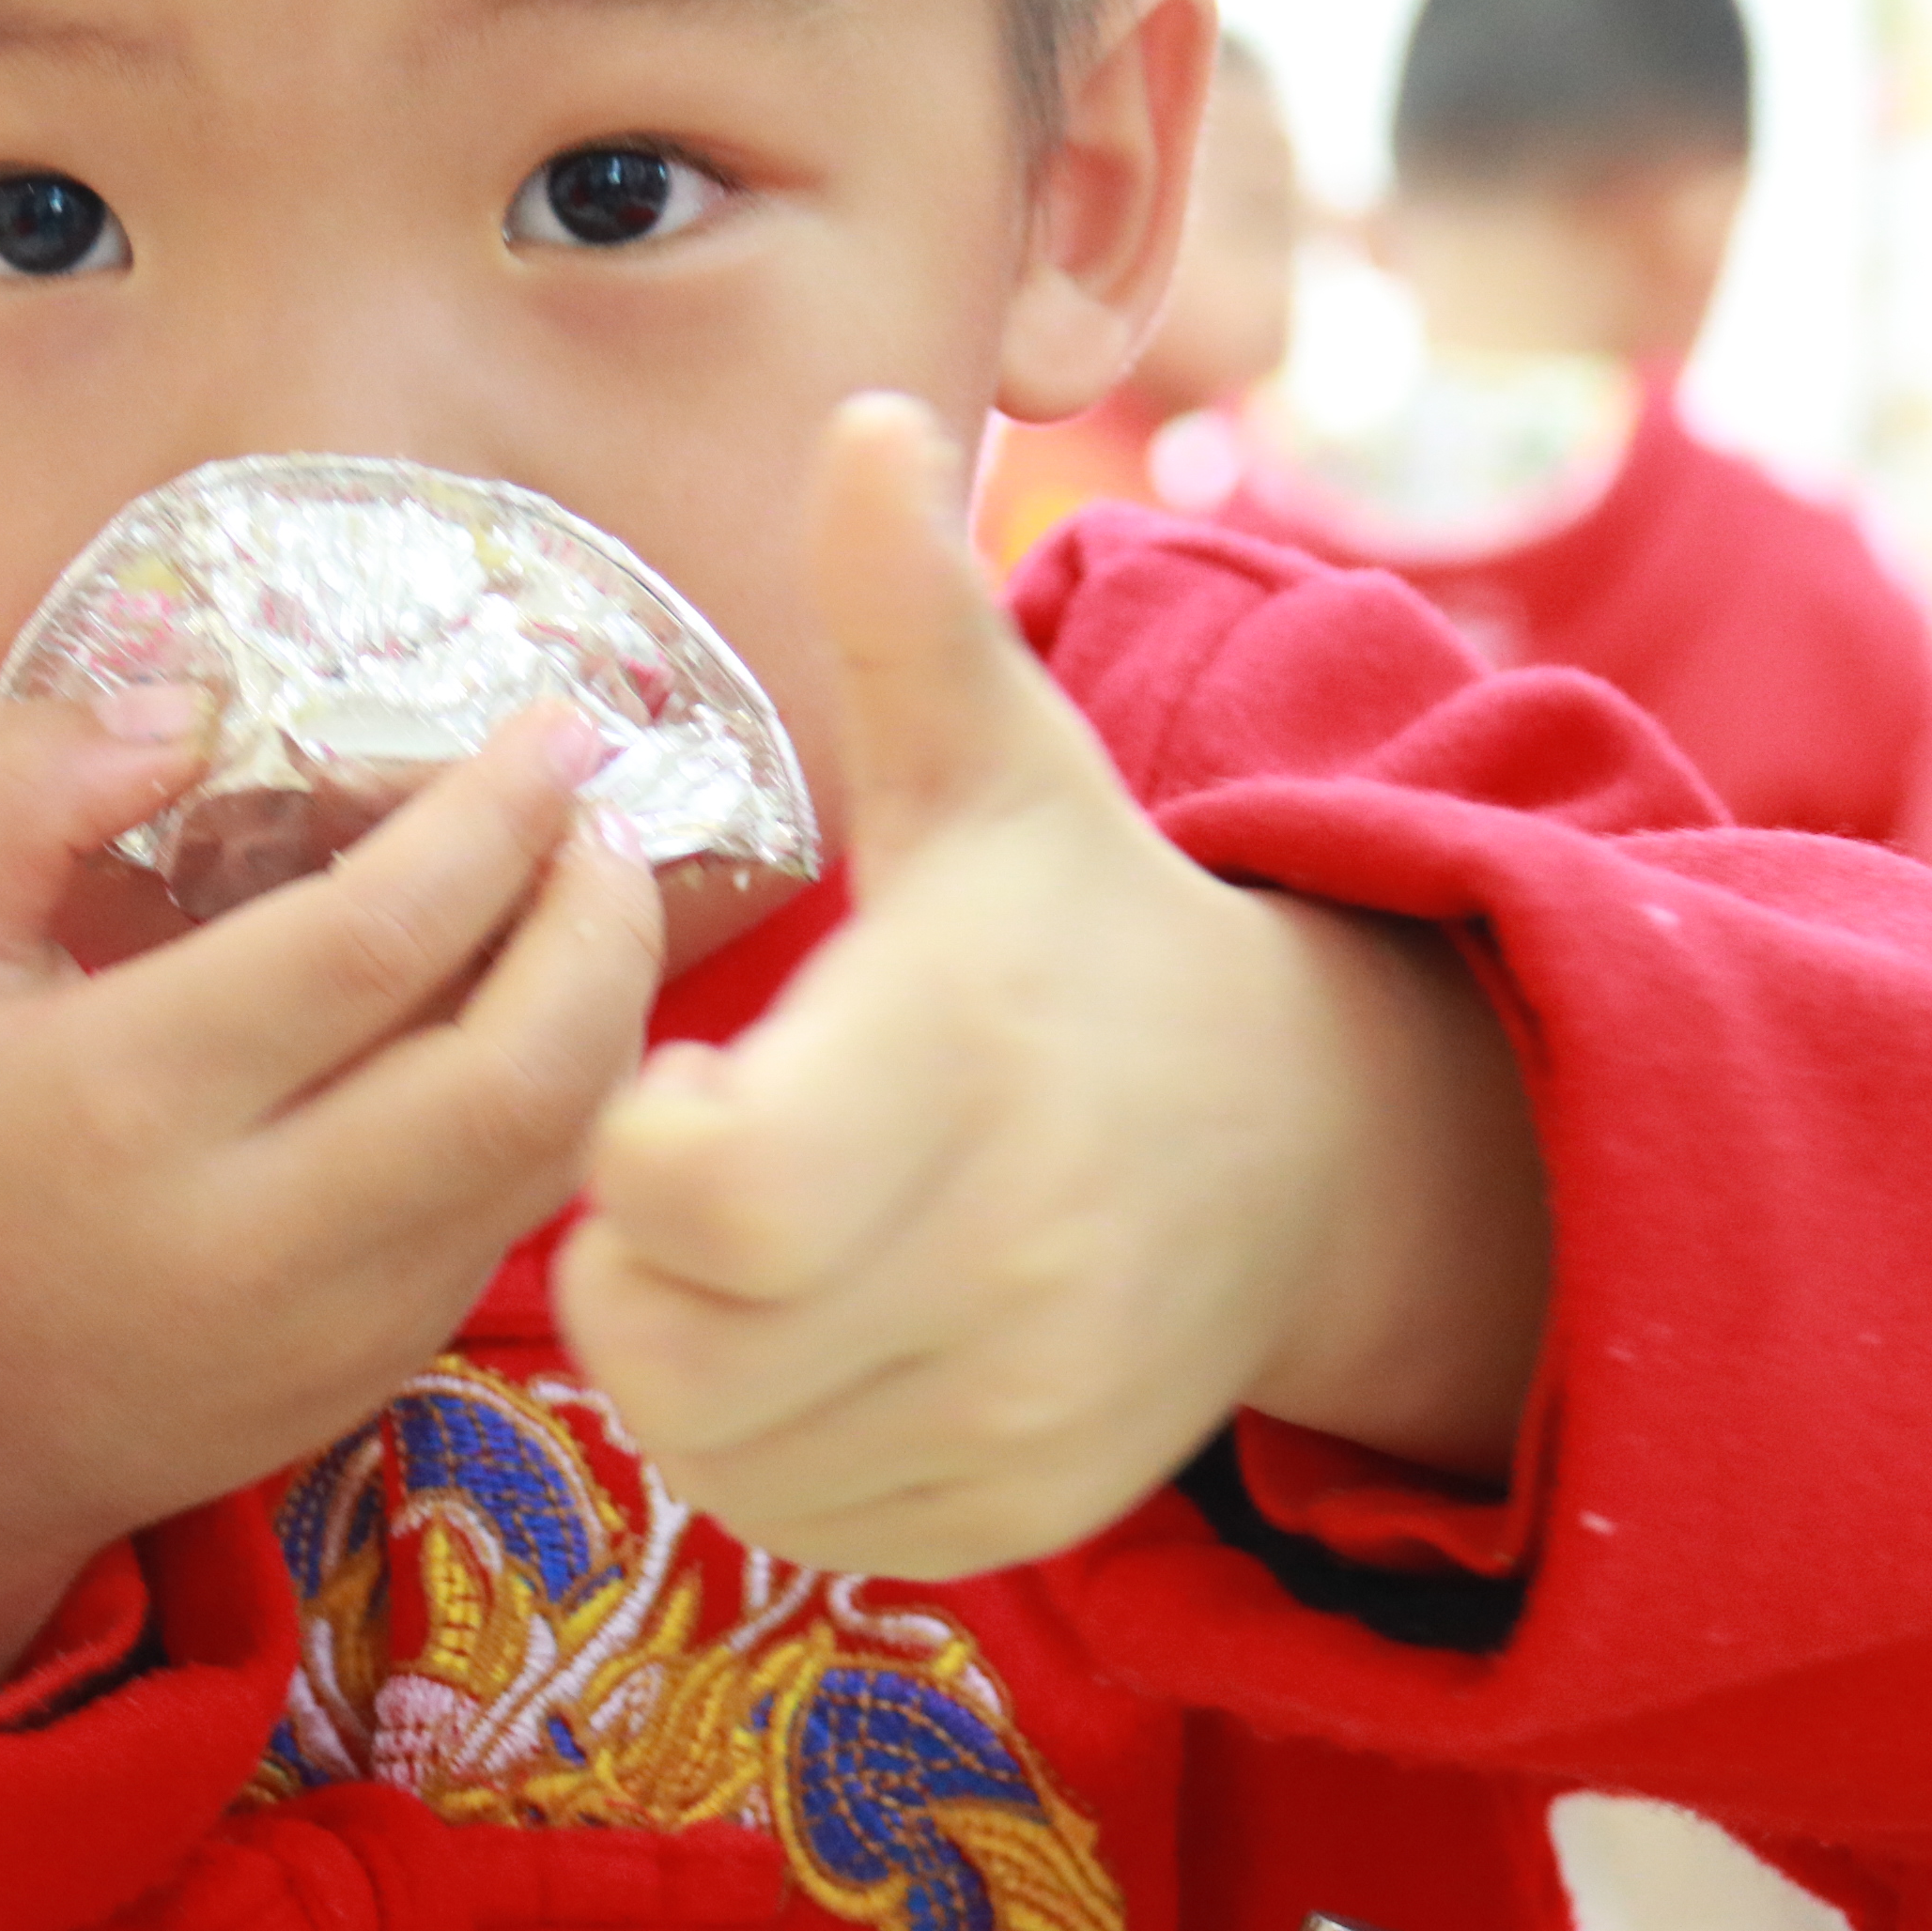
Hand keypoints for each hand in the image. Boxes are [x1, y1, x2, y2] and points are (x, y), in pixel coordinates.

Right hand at [0, 691, 664, 1700]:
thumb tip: (193, 709)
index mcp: (124, 1097)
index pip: (368, 940)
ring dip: (614, 1008)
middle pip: (513, 1071)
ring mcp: (337, 1316)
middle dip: (602, 925)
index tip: (555, 729)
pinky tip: (550, 1009)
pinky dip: (573, 1096)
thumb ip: (16, 788)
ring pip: (553, 1150)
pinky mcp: (386, 1360)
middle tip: (602, 818)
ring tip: (595, 896)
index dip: (492, 821)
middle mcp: (250, 1226)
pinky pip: (525, 1212)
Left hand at [556, 396, 1550, 1580]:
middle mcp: (1012, 1259)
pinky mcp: (1021, 1511)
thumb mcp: (1004, 767)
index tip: (674, 1080)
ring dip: (680, 1352)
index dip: (637, 1142)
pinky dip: (762, 1445)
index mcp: (974, 1060)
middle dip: (630, 1258)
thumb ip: (913, 612)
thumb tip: (861, 409)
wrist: (1301, 1146)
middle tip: (680, 1169)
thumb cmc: (1087, 932)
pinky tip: (807, 1334)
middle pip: (680, 1341)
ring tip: (738, 1246)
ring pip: (719, 1448)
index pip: (715, 1190)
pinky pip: (801, 1521)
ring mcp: (1026, 1407)